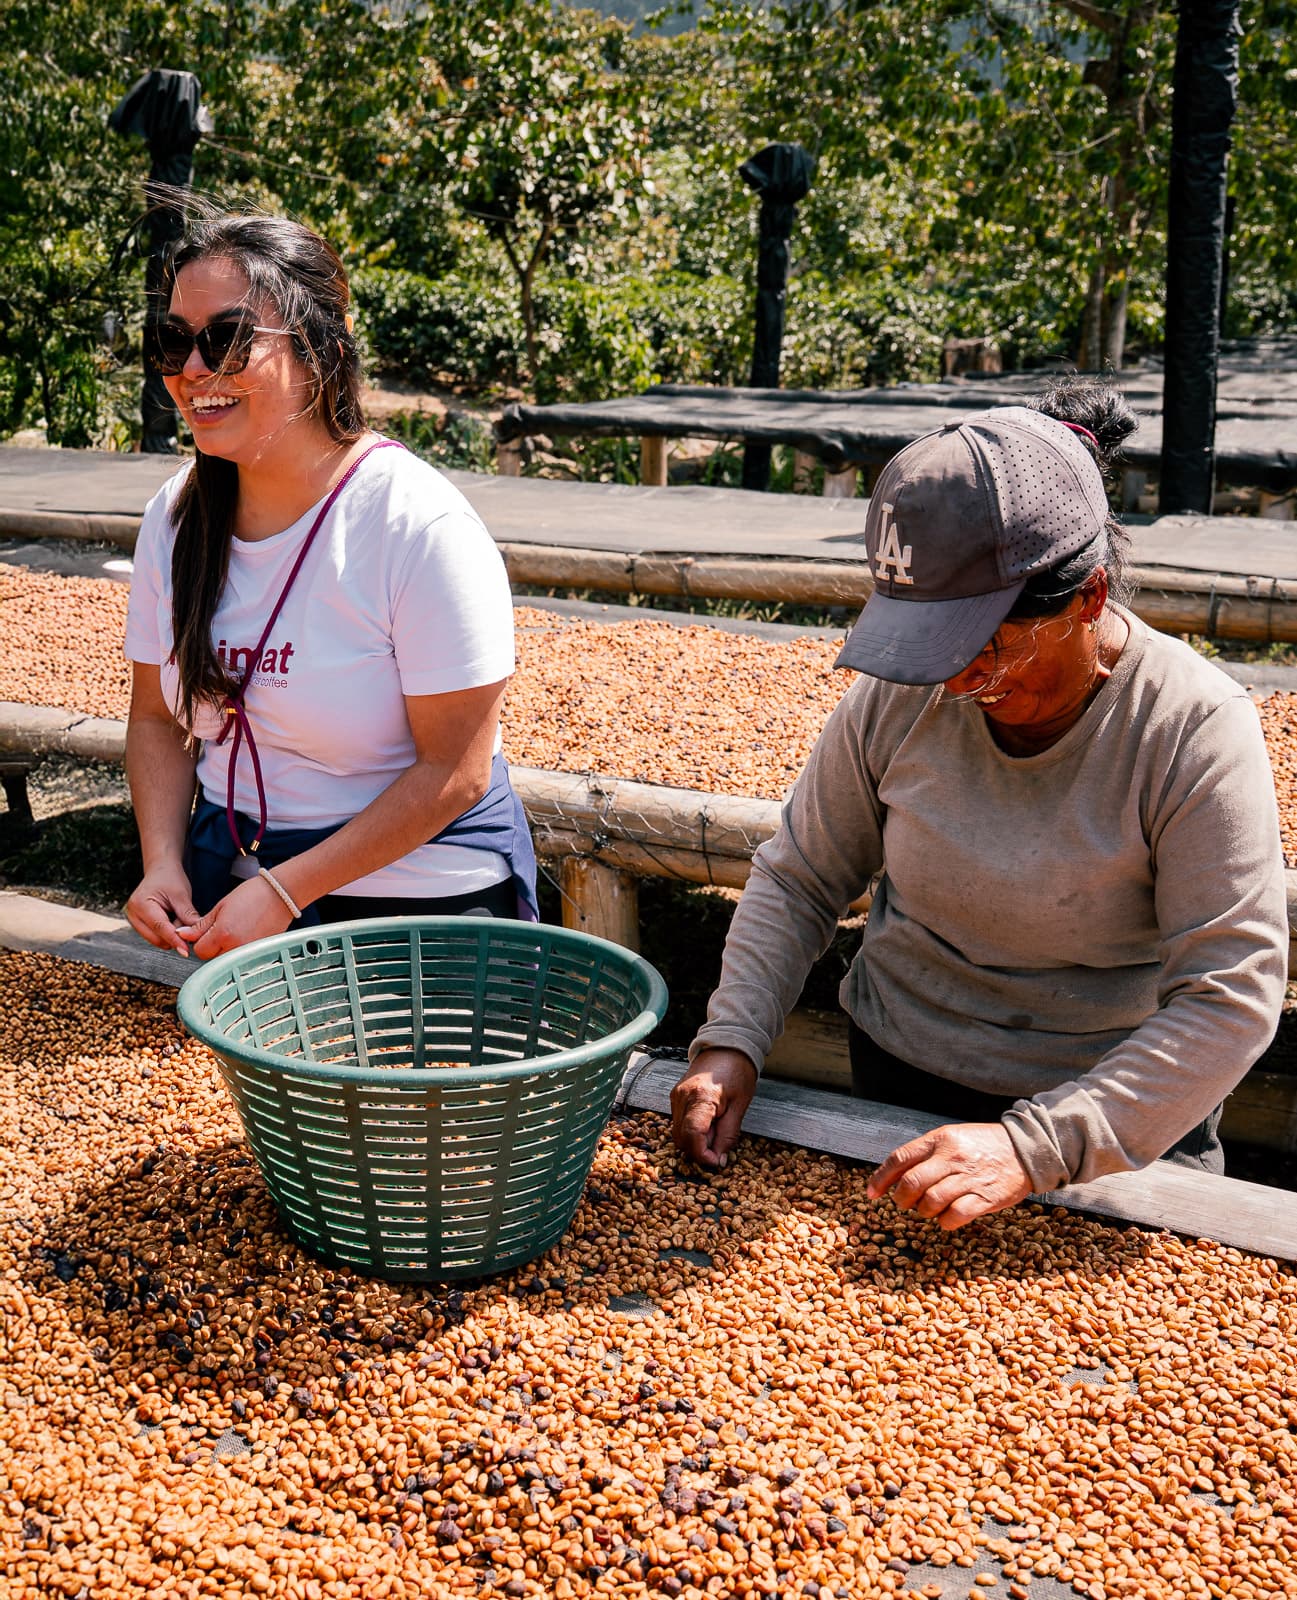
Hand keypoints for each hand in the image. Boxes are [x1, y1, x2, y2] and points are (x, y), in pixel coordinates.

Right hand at [125, 865, 201, 955]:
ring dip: (171, 935)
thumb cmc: (170, 878)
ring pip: (156, 940)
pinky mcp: (138, 924)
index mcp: (141, 903)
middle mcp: (133, 914)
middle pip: (156, 937)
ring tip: (177, 916)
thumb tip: (196, 936)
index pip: (160, 928)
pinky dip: (166, 932)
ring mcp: (133, 920)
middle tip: (186, 921)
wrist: (160, 870)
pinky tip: (172, 919)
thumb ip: (187, 916)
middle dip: (174, 936)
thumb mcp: (182, 895)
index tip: (185, 951)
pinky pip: (155, 936)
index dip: (174, 940)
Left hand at [175, 875, 294, 960]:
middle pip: (213, 958)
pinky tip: (247, 934)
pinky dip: (241, 950)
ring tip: (237, 931)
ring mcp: (249, 953)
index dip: (200, 941)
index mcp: (223, 934)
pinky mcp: (260, 954)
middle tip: (224, 929)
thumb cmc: (253, 895)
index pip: (200, 951)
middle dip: (213, 946)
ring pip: (227, 960)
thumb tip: (182, 935)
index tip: (207, 932)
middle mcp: (236, 948)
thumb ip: (201, 925)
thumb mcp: (221, 907)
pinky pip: (242, 958)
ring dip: (227, 949)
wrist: (280, 895)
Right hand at [670, 1048, 756, 1170]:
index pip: (692, 1136)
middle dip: (698, 1151)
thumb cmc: (738, 1072)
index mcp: (700, 1097)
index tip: (717, 1162)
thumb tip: (719, 1159)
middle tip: (719, 1148)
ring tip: (716, 1131)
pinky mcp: (675, 1096)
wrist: (727, 1046)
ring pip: (678, 1133)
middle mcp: (682, 1097)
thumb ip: (728, 1134)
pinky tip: (708, 1123)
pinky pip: (679, 1123)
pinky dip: (691, 1131)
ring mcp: (676, 1096)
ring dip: (695, 1141)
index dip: (703, 1155)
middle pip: (681, 1139)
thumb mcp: (740, 1106)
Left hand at [867, 1122, 1033, 1229]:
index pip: (900, 1158)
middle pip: (911, 1183)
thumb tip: (893, 1175)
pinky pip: (954, 1216)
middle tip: (904, 1203)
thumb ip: (925, 1154)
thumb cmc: (983, 1145)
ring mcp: (968, 1178)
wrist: (1026, 1149)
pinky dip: (944, 1221)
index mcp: (940, 1139)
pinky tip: (947, 1217)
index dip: (881, 1178)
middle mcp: (951, 1157)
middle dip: (901, 1199)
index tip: (871, 1193)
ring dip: (923, 1211)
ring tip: (928, 1209)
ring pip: (930, 1202)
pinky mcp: (985, 1198)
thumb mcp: (952, 1138)